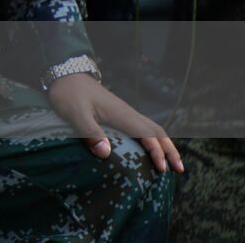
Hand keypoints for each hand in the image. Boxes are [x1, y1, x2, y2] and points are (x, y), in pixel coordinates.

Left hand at [46, 74, 183, 173]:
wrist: (65, 74)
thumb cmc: (69, 94)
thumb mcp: (75, 114)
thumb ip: (90, 132)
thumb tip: (106, 154)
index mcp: (121, 114)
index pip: (147, 134)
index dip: (157, 152)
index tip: (162, 169)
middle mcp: (128, 113)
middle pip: (157, 131)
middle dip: (170, 150)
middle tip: (179, 170)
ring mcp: (124, 112)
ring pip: (152, 128)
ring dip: (164, 144)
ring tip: (172, 163)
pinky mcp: (119, 113)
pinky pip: (143, 127)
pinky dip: (153, 139)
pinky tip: (151, 148)